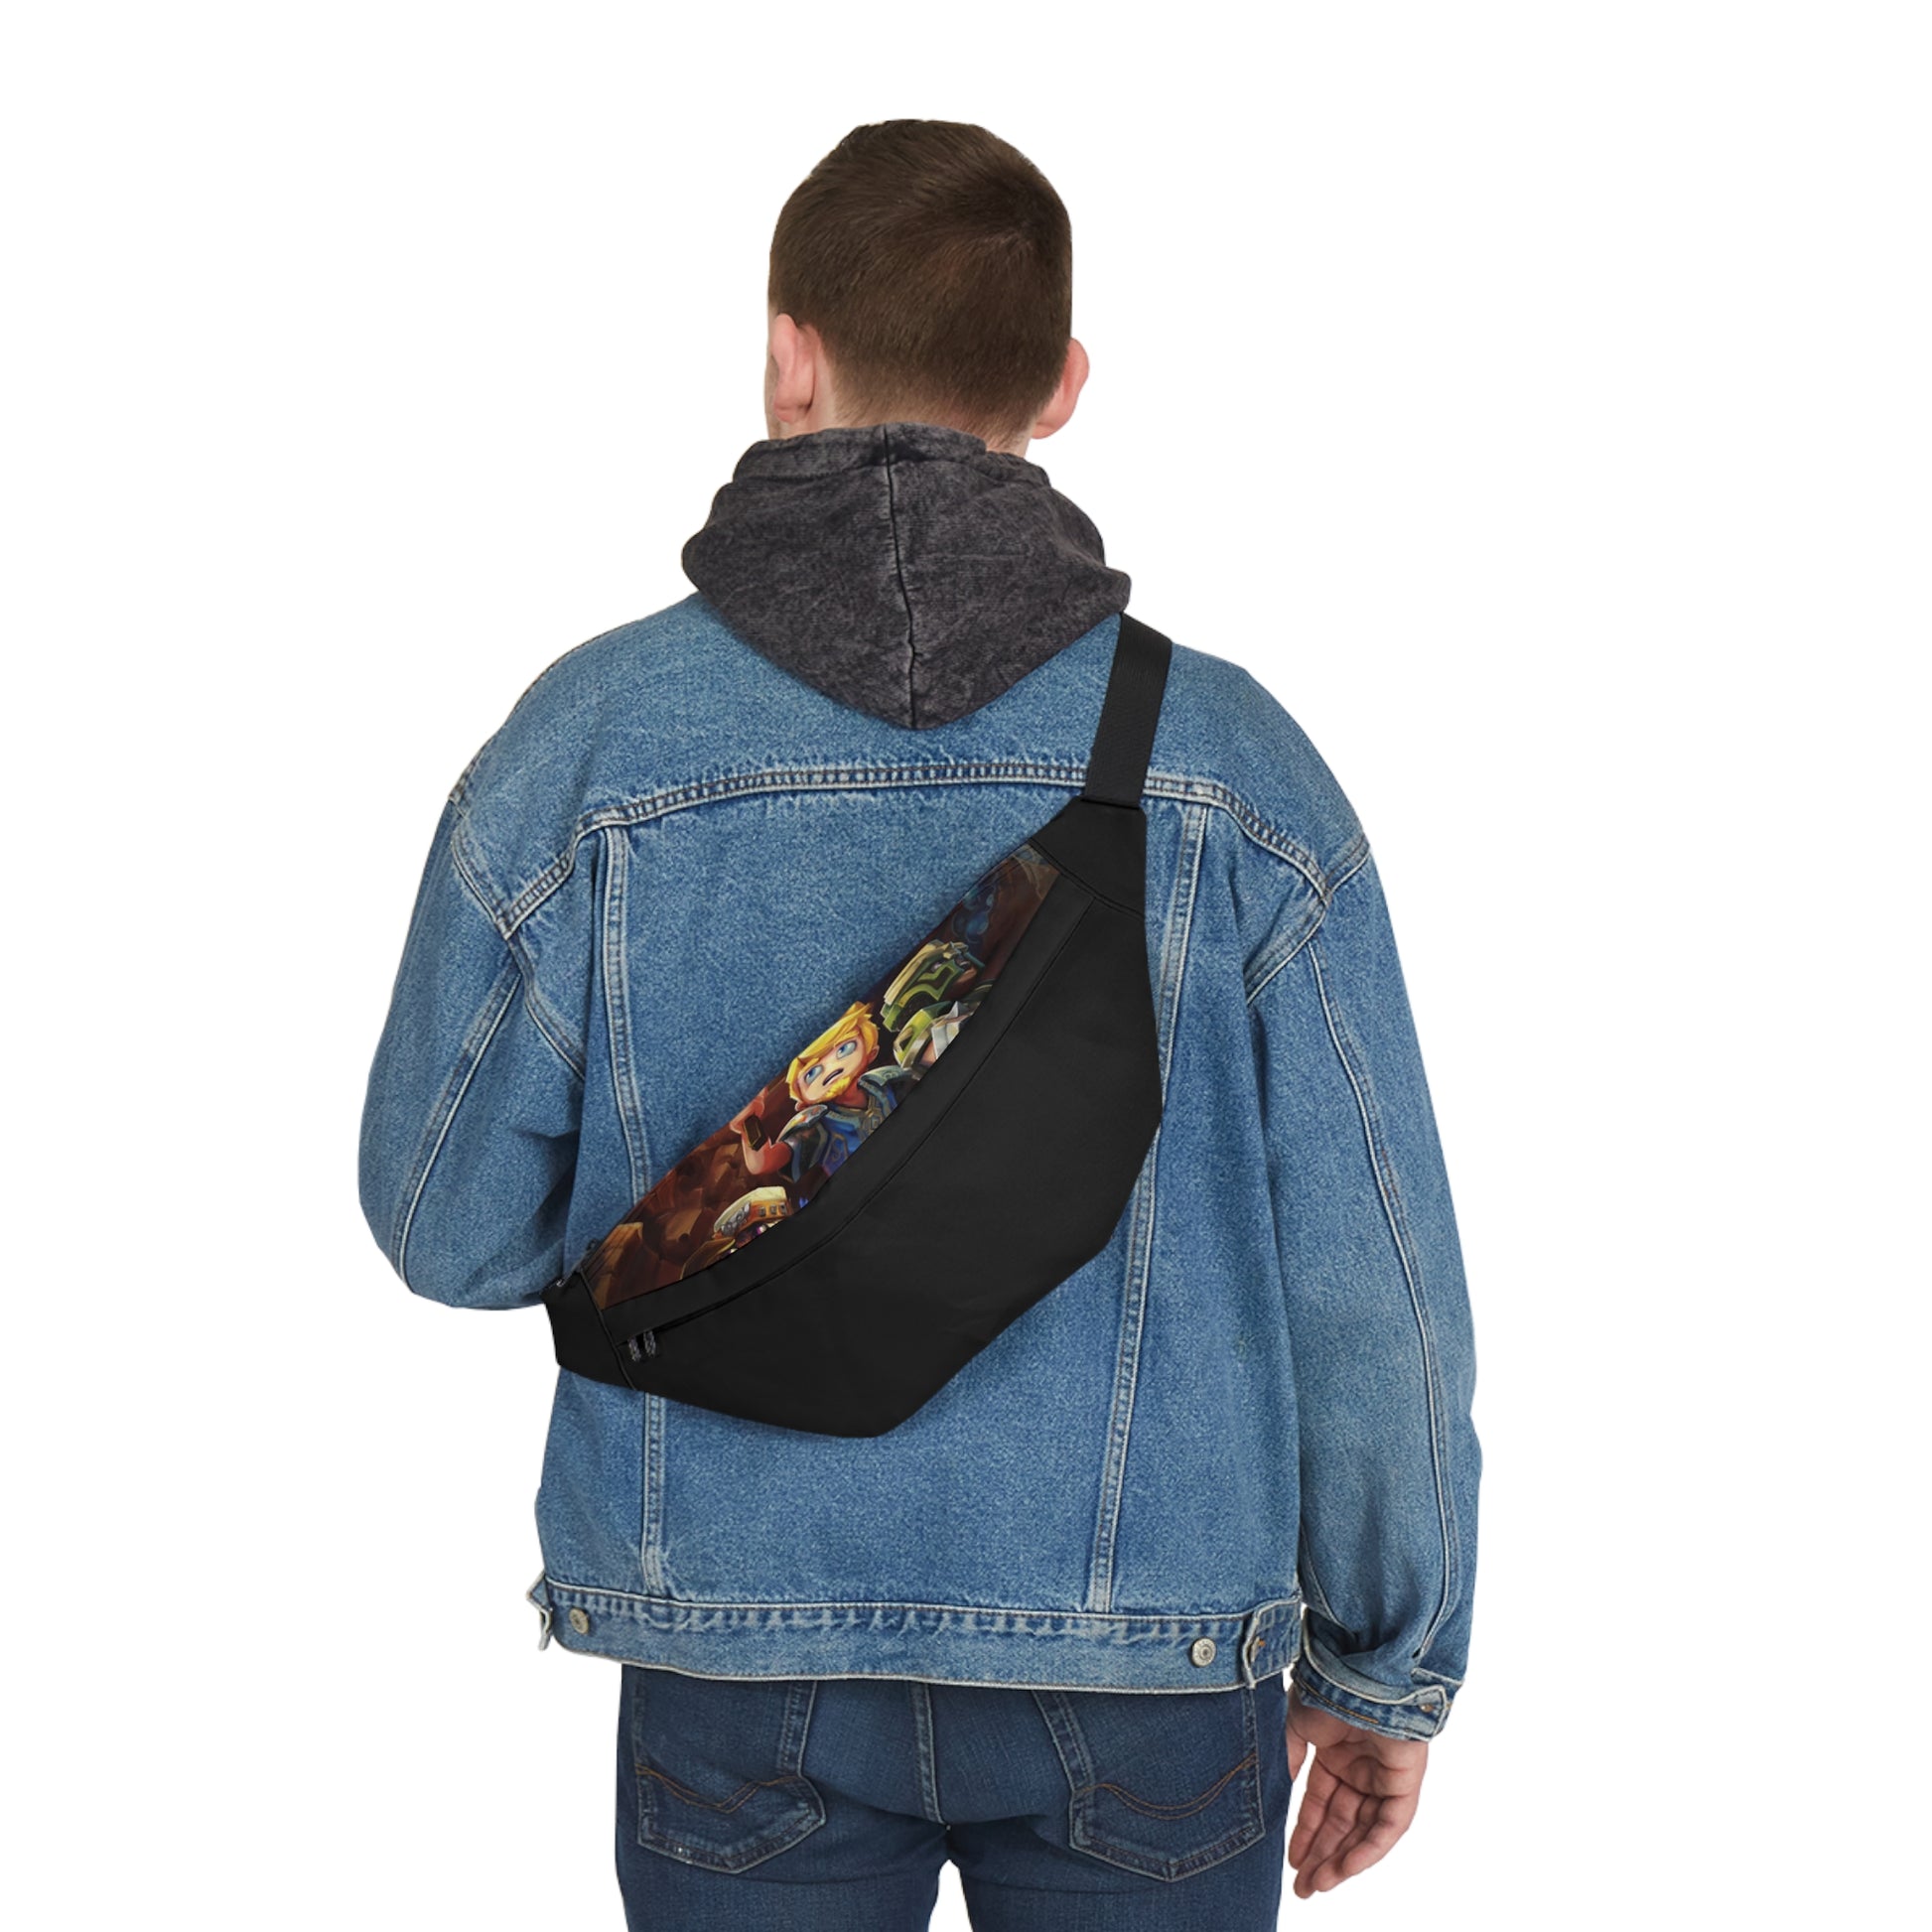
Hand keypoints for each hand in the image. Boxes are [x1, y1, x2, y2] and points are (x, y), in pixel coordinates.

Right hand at [1285, 1687, 1428, 1898]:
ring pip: (1365, 1829)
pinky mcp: (1406, 1781)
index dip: (1306, 1832)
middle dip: (1322, 1854)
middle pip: (1343, 1822)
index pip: (1321, 1803)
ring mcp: (1385, 1775)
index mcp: (1336, 1753)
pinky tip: (1346, 1867)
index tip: (1291, 1859)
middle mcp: (1362, 1767)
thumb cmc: (1325, 1689)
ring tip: (1319, 1883)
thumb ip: (1289, 1759)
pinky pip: (1390, 1824)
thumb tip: (1279, 1790)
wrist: (1355, 1670)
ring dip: (1342, 1858)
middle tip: (1303, 1885)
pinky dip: (1369, 1848)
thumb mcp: (1296, 1726)